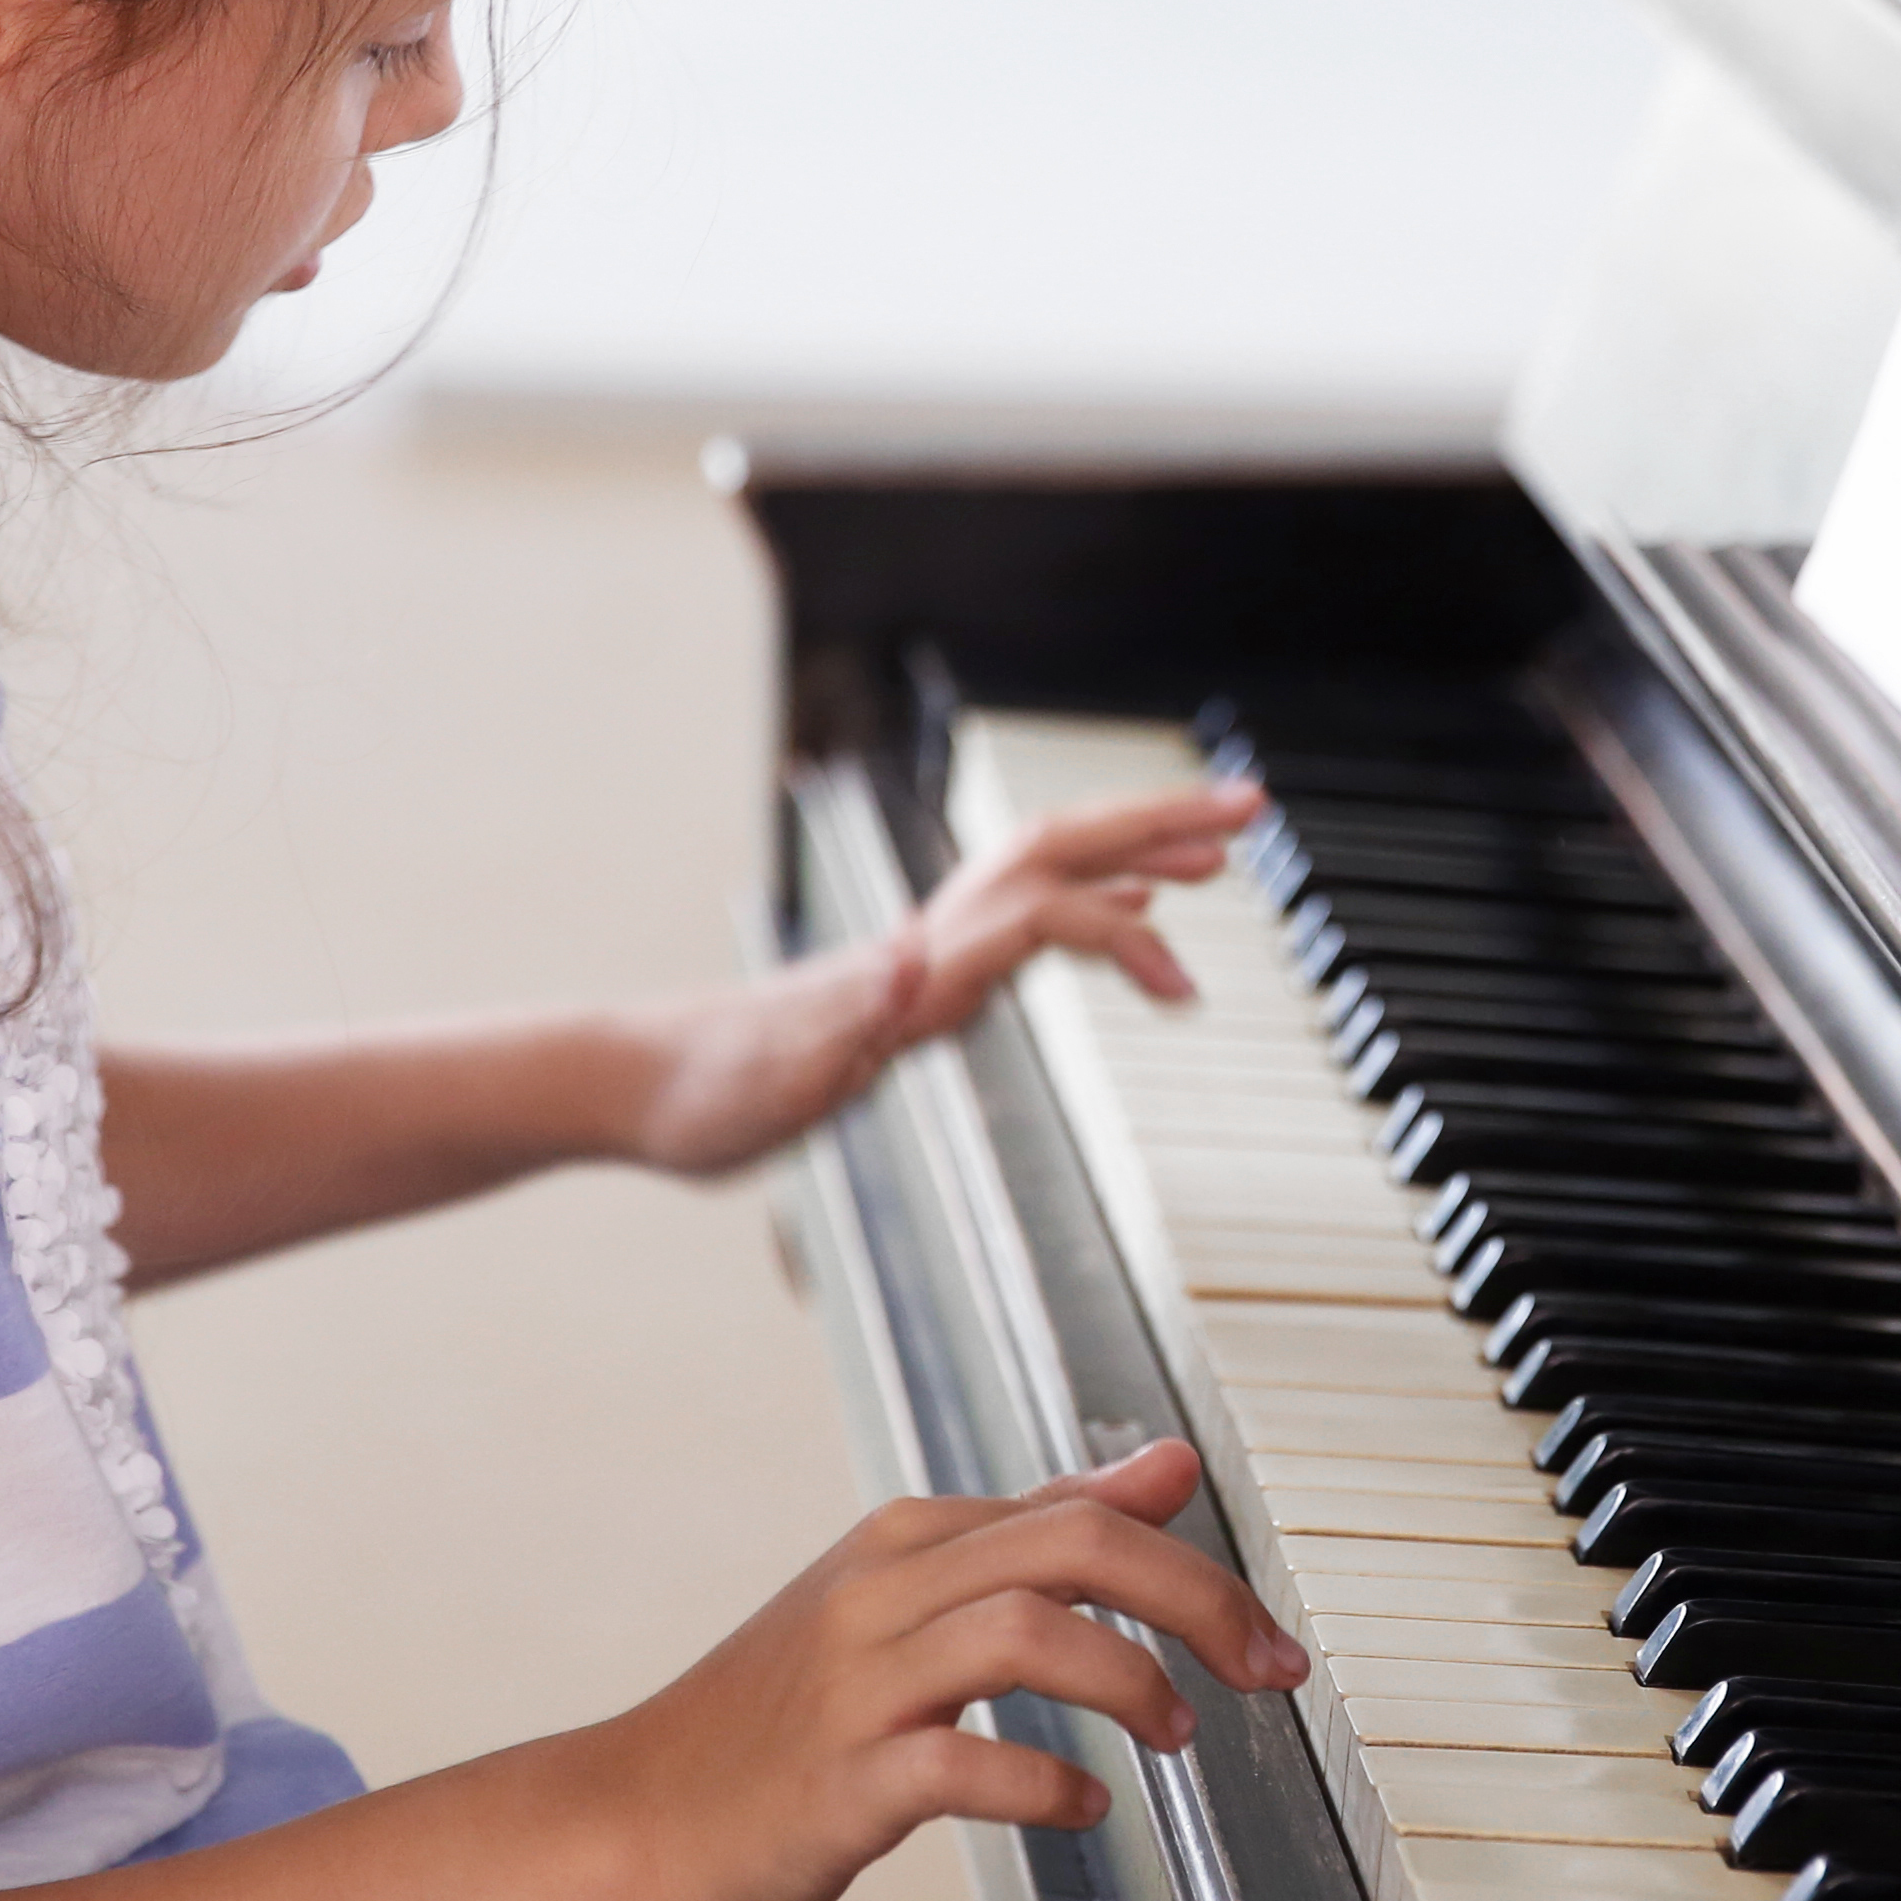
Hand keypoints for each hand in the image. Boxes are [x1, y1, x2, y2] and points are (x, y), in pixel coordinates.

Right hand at [579, 1443, 1308, 1900]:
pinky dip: (1043, 1786)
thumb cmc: (787, 1716)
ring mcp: (857, 1686)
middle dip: (1196, 1602)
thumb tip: (1169, 1464)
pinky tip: (1084, 1809)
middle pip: (1072, 1550)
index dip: (1198, 1569)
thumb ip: (1042, 1530)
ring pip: (1025, 1635)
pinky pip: (961, 1767)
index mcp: (908, 1541)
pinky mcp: (838, 1783)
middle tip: (1265, 1672)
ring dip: (1128, 1681)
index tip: (1269, 1640)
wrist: (634, 1816)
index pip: (1083, 1516)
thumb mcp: (912, 1597)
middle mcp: (884, 1592)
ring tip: (1174, 1736)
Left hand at [626, 782, 1265, 1174]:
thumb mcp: (778, 1074)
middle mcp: (932, 940)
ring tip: (1223, 848)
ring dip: (1143, 849)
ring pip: (1059, 869)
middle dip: (1163, 821)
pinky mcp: (921, 976)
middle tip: (1257, 807)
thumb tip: (910, 964)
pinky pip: (1040, 914)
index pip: (1046, 913)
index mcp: (915, 966)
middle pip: (1067, 850)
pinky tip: (1139, 916)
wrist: (643, 1085)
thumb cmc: (709, 1093)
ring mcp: (930, 950)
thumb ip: (846, 1021)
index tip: (1187, 986)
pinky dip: (1107, 899)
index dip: (1124, 933)